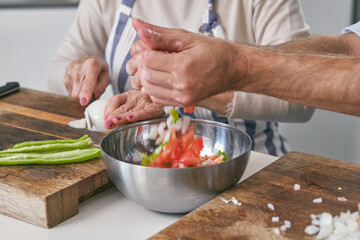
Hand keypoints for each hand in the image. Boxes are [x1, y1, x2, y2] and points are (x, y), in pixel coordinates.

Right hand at [64, 55, 109, 105]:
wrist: (88, 59)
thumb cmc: (99, 69)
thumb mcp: (106, 76)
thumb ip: (102, 86)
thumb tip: (95, 96)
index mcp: (92, 65)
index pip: (88, 82)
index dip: (86, 93)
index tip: (84, 102)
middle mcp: (78, 67)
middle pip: (78, 90)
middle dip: (85, 97)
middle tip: (92, 95)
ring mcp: (70, 72)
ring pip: (73, 93)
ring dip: (81, 94)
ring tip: (87, 87)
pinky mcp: (65, 77)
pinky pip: (70, 92)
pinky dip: (76, 92)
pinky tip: (81, 85)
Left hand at [103, 90, 163, 128]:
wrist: (169, 96)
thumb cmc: (151, 106)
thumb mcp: (135, 107)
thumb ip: (123, 112)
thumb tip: (110, 124)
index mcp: (130, 95)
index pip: (116, 99)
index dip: (109, 108)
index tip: (105, 118)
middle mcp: (137, 97)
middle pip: (122, 107)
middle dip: (113, 116)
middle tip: (107, 123)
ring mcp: (146, 102)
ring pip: (131, 110)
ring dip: (122, 117)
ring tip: (114, 122)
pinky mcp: (155, 107)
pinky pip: (145, 112)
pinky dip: (137, 115)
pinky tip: (130, 119)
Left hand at [126, 19, 246, 106]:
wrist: (233, 69)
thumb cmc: (214, 51)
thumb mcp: (188, 38)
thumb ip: (160, 35)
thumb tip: (138, 27)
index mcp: (183, 66)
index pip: (148, 60)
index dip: (144, 52)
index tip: (150, 47)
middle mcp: (182, 85)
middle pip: (146, 75)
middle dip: (143, 64)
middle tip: (151, 56)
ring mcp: (182, 97)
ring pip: (148, 89)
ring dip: (147, 77)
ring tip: (157, 67)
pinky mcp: (182, 103)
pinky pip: (157, 99)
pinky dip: (153, 88)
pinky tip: (161, 78)